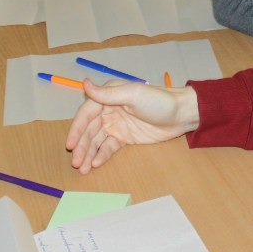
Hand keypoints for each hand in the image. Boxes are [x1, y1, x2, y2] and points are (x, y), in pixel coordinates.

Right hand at [66, 79, 199, 173]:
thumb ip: (107, 94)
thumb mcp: (133, 95)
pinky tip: (96, 164)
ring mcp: (116, 125)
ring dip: (88, 154)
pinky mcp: (125, 138)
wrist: (181, 115)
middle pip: (89, 130)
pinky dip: (101, 155)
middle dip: (81, 147)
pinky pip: (109, 147)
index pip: (86, 114)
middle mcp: (109, 110)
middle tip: (75, 163)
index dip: (76, 129)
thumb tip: (84, 83)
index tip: (70, 144)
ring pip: (97, 141)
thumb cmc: (158, 101)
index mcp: (108, 96)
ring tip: (82, 169)